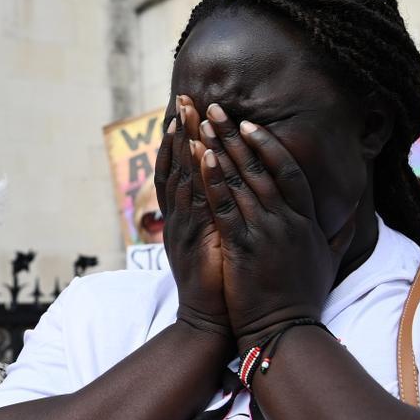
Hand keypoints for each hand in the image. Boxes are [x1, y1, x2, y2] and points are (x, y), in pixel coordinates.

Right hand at [153, 95, 229, 337]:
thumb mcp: (224, 244)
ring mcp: (183, 225)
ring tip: (186, 114)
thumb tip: (244, 198)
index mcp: (188, 215)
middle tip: (183, 98)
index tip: (190, 110)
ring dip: (183, 144)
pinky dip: (196, 175)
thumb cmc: (224, 284)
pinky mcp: (194, 239)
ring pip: (180, 176)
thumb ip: (229, 219)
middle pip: (176, 163)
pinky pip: (193, 201)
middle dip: (179, 129)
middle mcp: (180, 216)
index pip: (183, 168)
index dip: (185, 138)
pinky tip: (201, 151)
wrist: (211, 321)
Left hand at [197, 104, 352, 350]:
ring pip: (240, 180)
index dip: (267, 145)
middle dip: (234, 135)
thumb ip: (343, 230)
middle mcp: (287, 220)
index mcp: (306, 220)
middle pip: (259, 167)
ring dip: (218, 149)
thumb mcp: (331, 260)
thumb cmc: (305, 297)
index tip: (248, 124)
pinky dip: (213, 179)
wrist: (285, 331)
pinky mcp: (242, 246)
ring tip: (200, 123)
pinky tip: (199, 157)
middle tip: (214, 107)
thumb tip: (359, 208)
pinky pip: (224, 204)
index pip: (288, 171)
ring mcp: (265, 232)